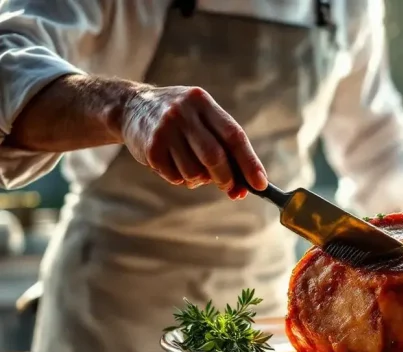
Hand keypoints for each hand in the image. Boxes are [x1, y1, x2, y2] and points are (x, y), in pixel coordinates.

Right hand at [121, 86, 266, 198]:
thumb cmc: (180, 119)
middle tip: (231, 188)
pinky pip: (176, 177)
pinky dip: (182, 179)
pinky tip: (175, 165)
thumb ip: (224, 147)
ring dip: (200, 180)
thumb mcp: (202, 118)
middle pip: (214, 157)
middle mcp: (183, 112)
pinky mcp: (150, 148)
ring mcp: (164, 130)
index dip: (250, 162)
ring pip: (195, 172)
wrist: (131, 107)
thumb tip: (242, 188)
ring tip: (194, 169)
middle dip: (227, 178)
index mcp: (203, 102)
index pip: (233, 136)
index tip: (260, 184)